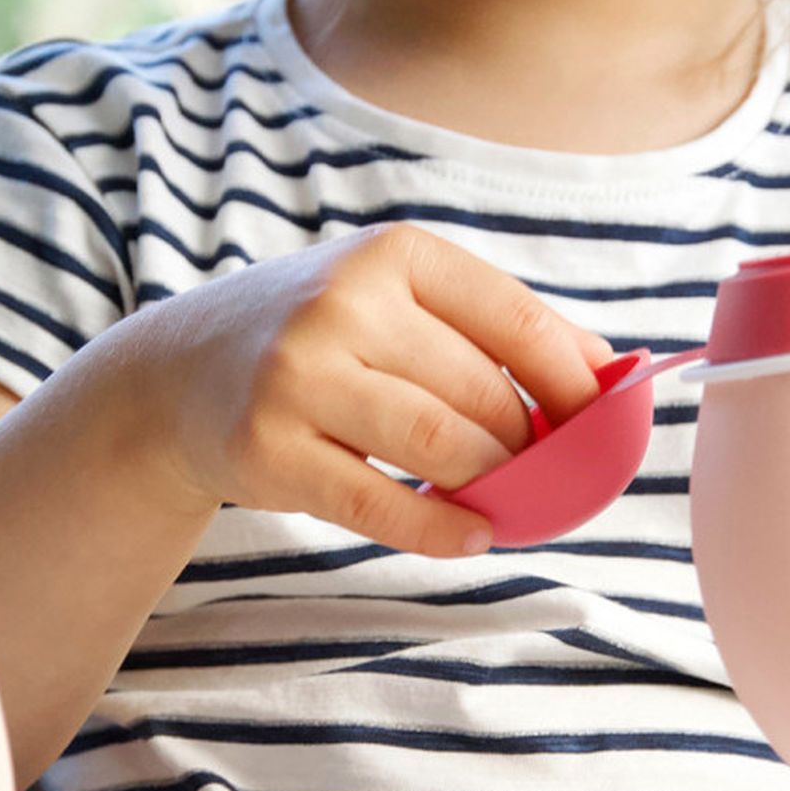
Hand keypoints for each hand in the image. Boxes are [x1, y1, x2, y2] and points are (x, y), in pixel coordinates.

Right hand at [116, 222, 613, 558]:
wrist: (179, 371)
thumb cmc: (317, 338)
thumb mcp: (394, 299)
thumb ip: (493, 327)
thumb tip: (609, 370)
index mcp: (393, 254)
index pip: (514, 320)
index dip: (574, 382)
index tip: (603, 423)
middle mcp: (342, 302)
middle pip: (480, 395)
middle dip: (529, 447)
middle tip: (546, 475)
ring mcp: (298, 375)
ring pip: (439, 446)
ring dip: (492, 486)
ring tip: (508, 501)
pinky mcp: (266, 448)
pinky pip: (378, 502)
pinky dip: (439, 529)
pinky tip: (472, 536)